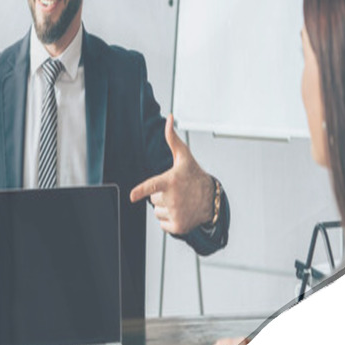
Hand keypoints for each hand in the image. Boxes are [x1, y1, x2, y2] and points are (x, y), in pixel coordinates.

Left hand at [129, 115, 213, 234]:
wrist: (212, 199)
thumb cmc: (194, 175)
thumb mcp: (184, 157)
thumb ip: (172, 138)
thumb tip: (169, 118)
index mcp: (171, 181)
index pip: (153, 185)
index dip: (141, 190)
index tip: (132, 196)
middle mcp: (173, 198)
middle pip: (152, 199)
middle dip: (161, 195)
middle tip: (176, 191)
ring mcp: (177, 213)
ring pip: (156, 211)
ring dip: (165, 207)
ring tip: (179, 200)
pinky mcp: (179, 226)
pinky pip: (162, 224)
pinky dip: (169, 220)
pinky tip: (180, 211)